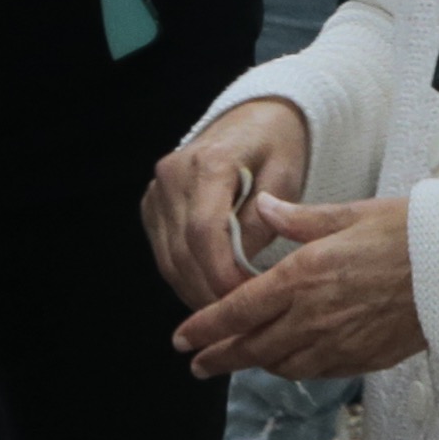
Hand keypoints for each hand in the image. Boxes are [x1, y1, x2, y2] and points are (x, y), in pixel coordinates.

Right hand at [147, 99, 311, 309]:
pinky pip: (164, 253)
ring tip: (228, 315)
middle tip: (241, 320)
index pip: (204, 231)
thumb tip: (244, 267)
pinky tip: (210, 293)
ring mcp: (157, 190)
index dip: (220, 272)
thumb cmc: (277, 146)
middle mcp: (172, 174)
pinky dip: (186, 278)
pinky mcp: (152, 205)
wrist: (254, 119)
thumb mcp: (286, 176)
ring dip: (196, 291)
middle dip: (211, 291)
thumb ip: (266, 220)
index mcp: (209, 162)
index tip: (244, 299)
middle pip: (183, 251)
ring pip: (169, 259)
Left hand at [172, 194, 422, 380]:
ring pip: (282, 365)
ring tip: (238, 363)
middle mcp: (314, 316)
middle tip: (197, 364)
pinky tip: (288, 363)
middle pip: (252, 348)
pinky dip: (293, 368)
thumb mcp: (349, 214)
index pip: (238, 310)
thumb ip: (299, 219)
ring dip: (255, 366)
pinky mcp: (363, 358)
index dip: (204, 328)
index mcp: (303, 276)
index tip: (182, 338)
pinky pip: (316, 371)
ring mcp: (338, 342)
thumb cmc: (408, 233)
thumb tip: (264, 207)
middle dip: (219, 358)